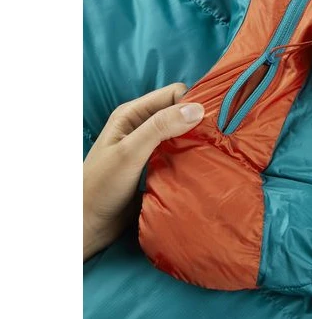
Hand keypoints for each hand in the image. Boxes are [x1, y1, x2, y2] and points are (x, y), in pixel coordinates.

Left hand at [83, 83, 204, 260]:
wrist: (87, 225)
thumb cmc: (101, 186)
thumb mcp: (130, 152)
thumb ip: (160, 127)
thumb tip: (197, 109)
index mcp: (133, 113)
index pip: (173, 94)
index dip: (192, 102)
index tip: (211, 121)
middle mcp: (142, 125)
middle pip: (179, 111)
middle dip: (197, 120)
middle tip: (217, 136)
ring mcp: (149, 145)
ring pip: (181, 131)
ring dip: (195, 138)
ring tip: (212, 150)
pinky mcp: (155, 164)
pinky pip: (179, 151)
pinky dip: (190, 154)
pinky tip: (200, 163)